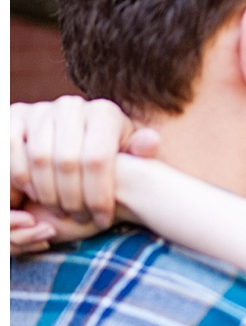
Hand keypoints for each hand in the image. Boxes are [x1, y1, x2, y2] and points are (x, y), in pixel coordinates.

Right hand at [10, 97, 159, 254]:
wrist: (77, 141)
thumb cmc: (109, 156)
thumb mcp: (129, 157)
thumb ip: (140, 153)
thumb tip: (151, 142)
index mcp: (105, 113)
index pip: (98, 159)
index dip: (98, 196)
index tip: (102, 220)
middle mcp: (72, 105)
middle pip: (68, 161)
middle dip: (73, 200)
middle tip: (79, 219)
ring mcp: (42, 108)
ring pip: (39, 157)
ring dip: (48, 193)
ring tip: (61, 211)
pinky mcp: (16, 115)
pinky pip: (12, 148)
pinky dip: (21, 177)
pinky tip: (36, 195)